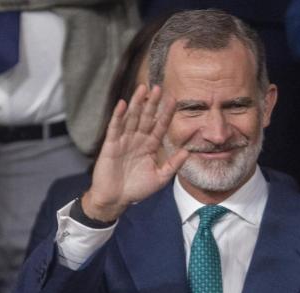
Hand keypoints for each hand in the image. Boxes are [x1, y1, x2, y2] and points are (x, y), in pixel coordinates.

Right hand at [83, 84, 188, 222]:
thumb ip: (173, 164)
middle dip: (152, 103)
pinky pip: (115, 127)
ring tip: (142, 88)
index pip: (159, 126)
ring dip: (136, 103)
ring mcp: (124, 140)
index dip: (166, 114)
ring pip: (131, 118)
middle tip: (159, 87)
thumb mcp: (160, 177)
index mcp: (150, 146)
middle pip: (146, 117)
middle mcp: (137, 140)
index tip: (174, 100)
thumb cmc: (137, 189)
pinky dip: (119, 116)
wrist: (116, 199)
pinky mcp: (111, 145)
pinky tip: (123, 104)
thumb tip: (188, 151)